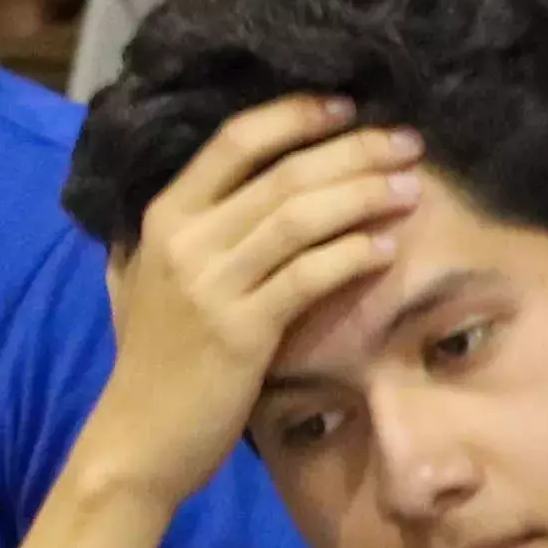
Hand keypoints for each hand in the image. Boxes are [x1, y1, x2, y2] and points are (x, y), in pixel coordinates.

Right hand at [78, 95, 420, 492]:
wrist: (138, 441)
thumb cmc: (152, 361)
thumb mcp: (144, 280)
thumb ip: (173, 233)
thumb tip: (210, 190)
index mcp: (164, 216)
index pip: (236, 140)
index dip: (296, 115)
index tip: (350, 107)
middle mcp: (184, 239)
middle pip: (283, 173)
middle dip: (354, 151)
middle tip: (407, 142)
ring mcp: (211, 285)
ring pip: (301, 218)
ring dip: (364, 197)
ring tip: (410, 190)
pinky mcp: (241, 331)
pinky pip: (308, 277)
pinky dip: (352, 257)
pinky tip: (386, 250)